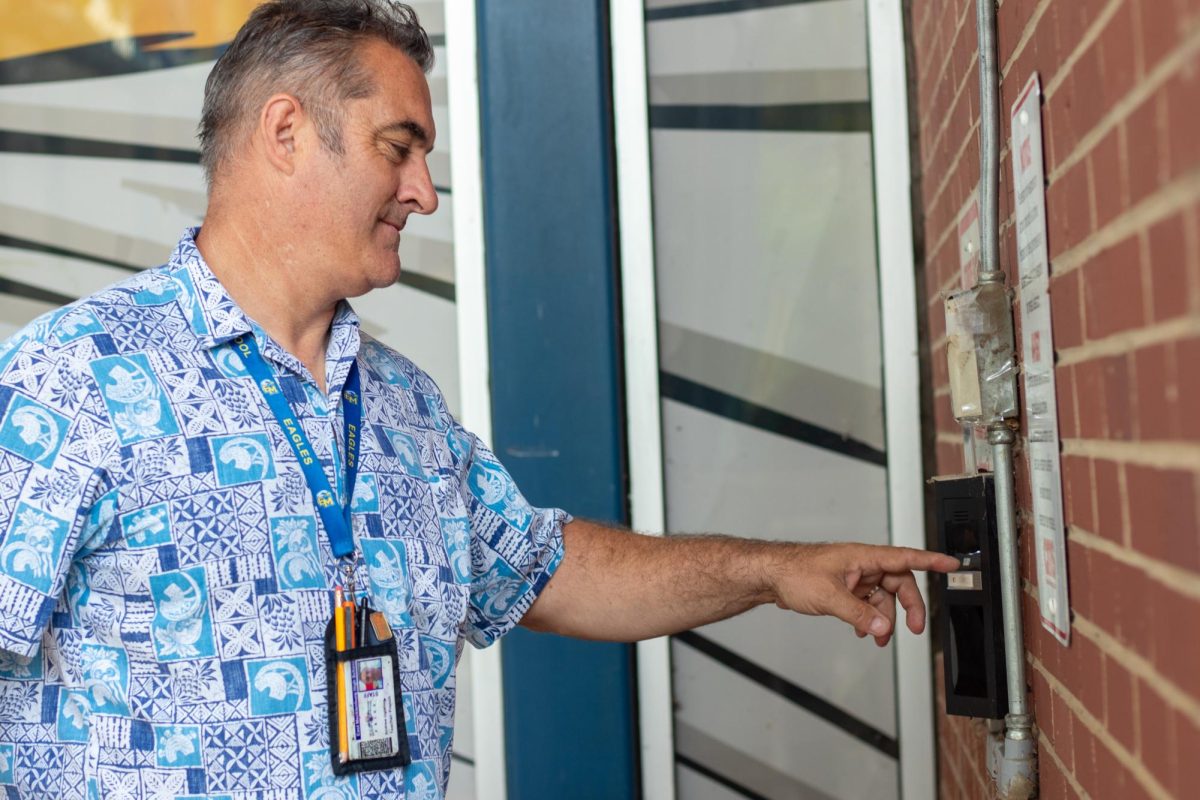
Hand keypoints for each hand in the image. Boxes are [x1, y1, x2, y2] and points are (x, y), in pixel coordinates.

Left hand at [769, 543, 959, 646]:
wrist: (771, 576)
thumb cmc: (794, 572)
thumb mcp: (830, 596)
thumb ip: (859, 614)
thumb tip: (883, 626)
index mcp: (863, 557)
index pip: (905, 557)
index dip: (931, 561)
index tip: (952, 565)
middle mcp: (862, 565)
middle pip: (898, 584)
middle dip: (908, 607)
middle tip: (914, 629)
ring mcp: (854, 577)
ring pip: (882, 598)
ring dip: (885, 619)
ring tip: (878, 637)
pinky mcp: (845, 589)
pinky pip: (867, 604)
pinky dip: (869, 619)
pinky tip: (862, 631)